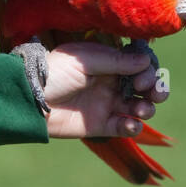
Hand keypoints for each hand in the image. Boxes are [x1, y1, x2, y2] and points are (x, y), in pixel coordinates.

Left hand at [41, 42, 167, 138]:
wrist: (30, 101)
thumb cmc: (54, 73)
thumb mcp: (85, 61)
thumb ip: (116, 61)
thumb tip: (146, 60)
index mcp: (107, 62)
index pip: (138, 63)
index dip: (148, 69)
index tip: (143, 76)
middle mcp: (110, 82)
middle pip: (144, 85)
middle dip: (155, 88)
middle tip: (150, 91)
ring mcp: (107, 104)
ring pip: (139, 106)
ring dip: (147, 107)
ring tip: (142, 109)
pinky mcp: (101, 125)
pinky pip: (125, 126)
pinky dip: (133, 126)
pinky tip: (130, 123)